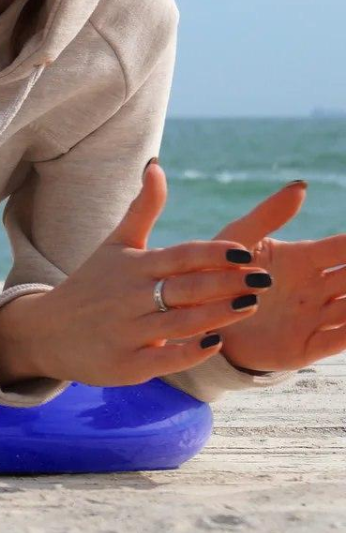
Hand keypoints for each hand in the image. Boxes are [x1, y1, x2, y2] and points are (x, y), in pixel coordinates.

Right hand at [30, 160, 263, 385]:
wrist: (49, 330)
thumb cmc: (93, 284)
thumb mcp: (115, 244)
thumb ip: (143, 209)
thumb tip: (157, 166)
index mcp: (133, 266)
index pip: (179, 256)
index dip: (212, 254)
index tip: (244, 252)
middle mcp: (131, 296)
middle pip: (186, 287)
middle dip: (226, 283)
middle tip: (264, 277)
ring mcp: (129, 331)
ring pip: (181, 322)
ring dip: (218, 314)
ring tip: (251, 305)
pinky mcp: (127, 363)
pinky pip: (165, 358)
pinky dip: (190, 351)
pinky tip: (215, 343)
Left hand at [188, 179, 345, 373]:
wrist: (200, 315)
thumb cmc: (219, 270)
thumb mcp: (240, 237)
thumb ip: (269, 214)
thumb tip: (302, 185)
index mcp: (303, 260)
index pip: (341, 250)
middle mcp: (315, 289)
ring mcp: (313, 318)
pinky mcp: (304, 347)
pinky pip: (335, 342)